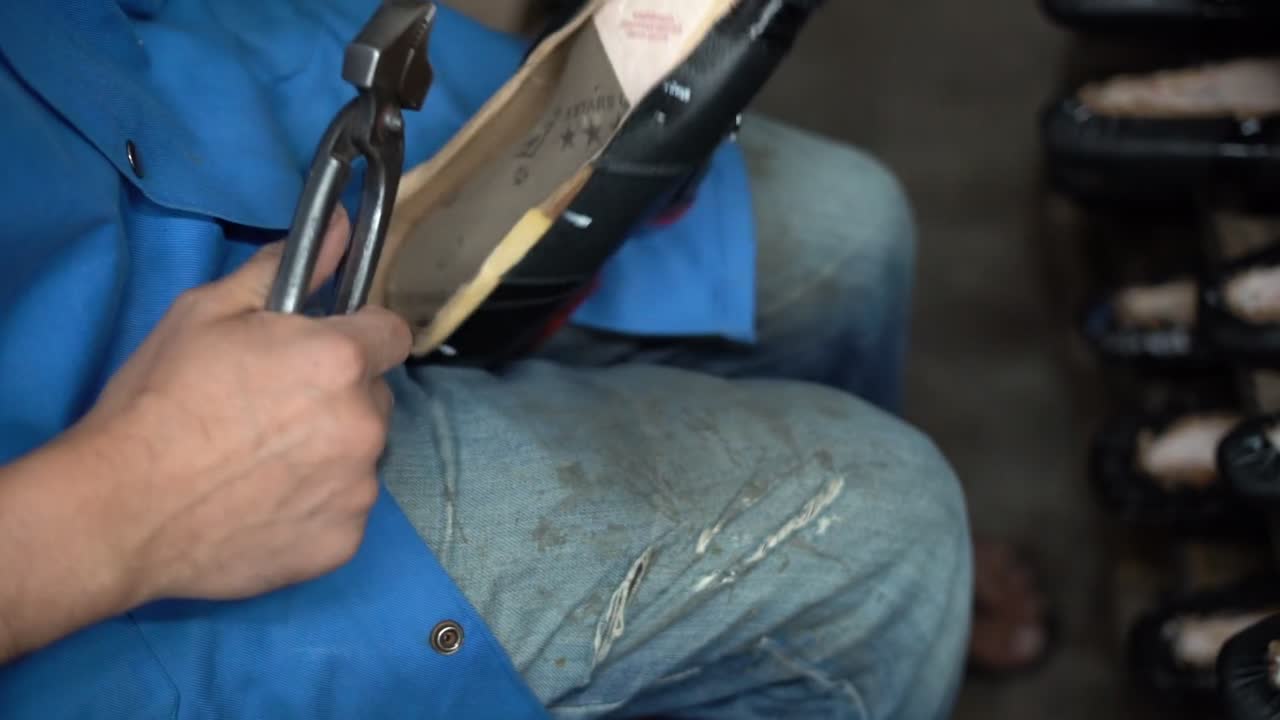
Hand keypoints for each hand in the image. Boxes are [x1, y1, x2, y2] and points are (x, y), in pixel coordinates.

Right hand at [73, 209, 411, 603]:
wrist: (119, 509)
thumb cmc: (159, 402)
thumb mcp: (209, 312)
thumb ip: (287, 268)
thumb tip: (339, 227)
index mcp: (340, 360)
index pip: (393, 334)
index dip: (360, 336)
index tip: (324, 349)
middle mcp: (365, 423)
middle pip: (375, 397)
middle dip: (339, 397)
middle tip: (273, 410)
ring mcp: (358, 487)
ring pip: (362, 454)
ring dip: (331, 452)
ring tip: (261, 462)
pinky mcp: (343, 541)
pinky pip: (345, 510)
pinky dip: (317, 505)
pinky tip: (263, 503)